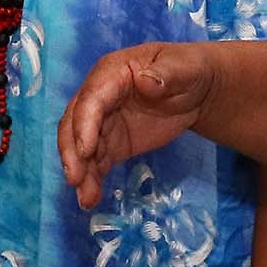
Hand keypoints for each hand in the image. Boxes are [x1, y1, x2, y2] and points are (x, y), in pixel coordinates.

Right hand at [59, 42, 218, 209]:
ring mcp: (103, 122)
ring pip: (80, 147)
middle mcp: (99, 97)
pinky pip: (96, 161)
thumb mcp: (182, 67)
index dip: (84, 124)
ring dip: (80, 172)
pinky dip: (91, 179)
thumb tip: (145, 81)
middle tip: (75, 179)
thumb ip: (165, 74)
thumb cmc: (186, 70)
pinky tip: (91, 198)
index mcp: (112, 73)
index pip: (91, 99)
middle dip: (72, 152)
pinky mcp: (112, 143)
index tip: (85, 151)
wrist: (195, 90)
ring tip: (86, 199)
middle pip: (75, 124)